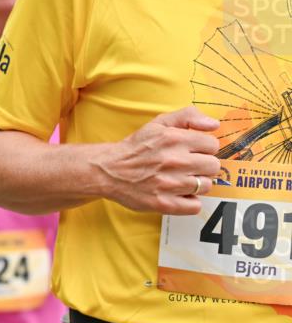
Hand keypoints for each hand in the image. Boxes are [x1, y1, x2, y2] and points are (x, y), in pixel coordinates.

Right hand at [94, 106, 221, 214]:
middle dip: (202, 166)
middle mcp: (174, 161)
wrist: (108, 170)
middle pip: (213, 166)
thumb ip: (188, 116)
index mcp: (175, 139)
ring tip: (181, 180)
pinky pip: (194, 206)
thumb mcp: (159, 123)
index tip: (192, 151)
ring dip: (196, 184)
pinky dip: (189, 202)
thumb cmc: (136, 148)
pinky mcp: (163, 203)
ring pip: (206, 186)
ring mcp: (169, 184)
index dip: (203, 148)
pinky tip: (179, 195)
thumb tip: (214, 125)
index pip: (212, 145)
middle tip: (187, 167)